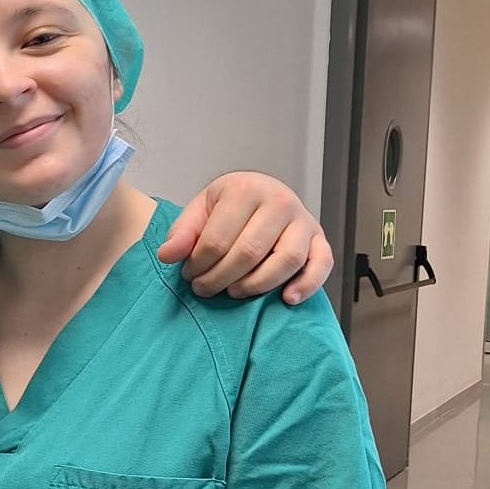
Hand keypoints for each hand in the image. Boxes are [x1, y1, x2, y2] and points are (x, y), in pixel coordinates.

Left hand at [158, 172, 332, 303]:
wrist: (263, 193)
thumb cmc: (229, 206)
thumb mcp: (200, 210)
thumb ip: (183, 232)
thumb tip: (168, 256)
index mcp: (245, 189)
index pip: (218, 240)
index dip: (198, 265)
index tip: (189, 274)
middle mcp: (279, 201)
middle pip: (249, 253)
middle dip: (221, 278)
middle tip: (205, 289)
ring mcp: (304, 220)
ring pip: (286, 261)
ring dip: (257, 285)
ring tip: (234, 292)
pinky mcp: (320, 239)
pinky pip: (321, 265)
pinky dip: (307, 285)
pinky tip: (286, 299)